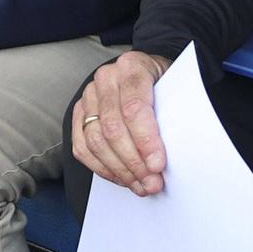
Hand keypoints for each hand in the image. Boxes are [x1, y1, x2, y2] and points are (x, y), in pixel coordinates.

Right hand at [71, 51, 172, 195]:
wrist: (143, 73)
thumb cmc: (162, 83)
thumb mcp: (174, 87)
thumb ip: (171, 113)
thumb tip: (169, 155)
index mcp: (132, 66)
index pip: (134, 108)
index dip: (146, 140)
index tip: (158, 164)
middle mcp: (106, 78)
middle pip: (113, 127)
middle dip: (134, 162)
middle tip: (151, 182)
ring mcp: (89, 95)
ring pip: (95, 140)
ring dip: (119, 170)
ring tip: (140, 185)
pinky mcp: (78, 113)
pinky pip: (82, 147)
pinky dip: (102, 168)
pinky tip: (122, 178)